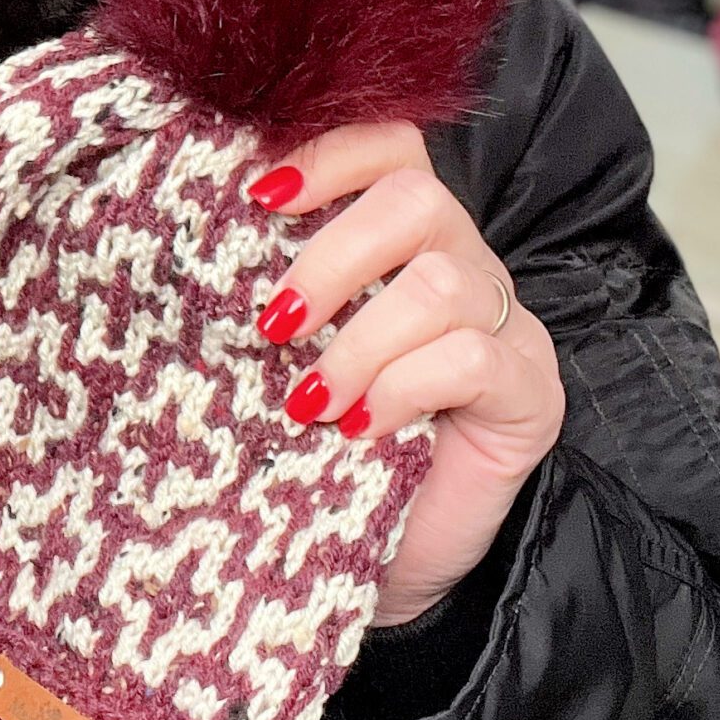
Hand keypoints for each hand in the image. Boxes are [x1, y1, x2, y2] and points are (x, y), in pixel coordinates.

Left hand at [245, 123, 564, 625]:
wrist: (374, 571)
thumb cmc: (314, 460)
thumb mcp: (281, 363)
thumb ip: (266, 297)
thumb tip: (190, 236)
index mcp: (400, 246)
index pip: (390, 148)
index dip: (330, 152)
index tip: (258, 196)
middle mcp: (461, 270)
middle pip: (417, 197)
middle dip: (333, 254)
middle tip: (272, 325)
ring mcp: (504, 331)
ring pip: (443, 282)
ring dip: (358, 340)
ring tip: (307, 401)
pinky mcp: (530, 396)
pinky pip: (472, 358)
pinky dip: (401, 387)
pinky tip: (358, 430)